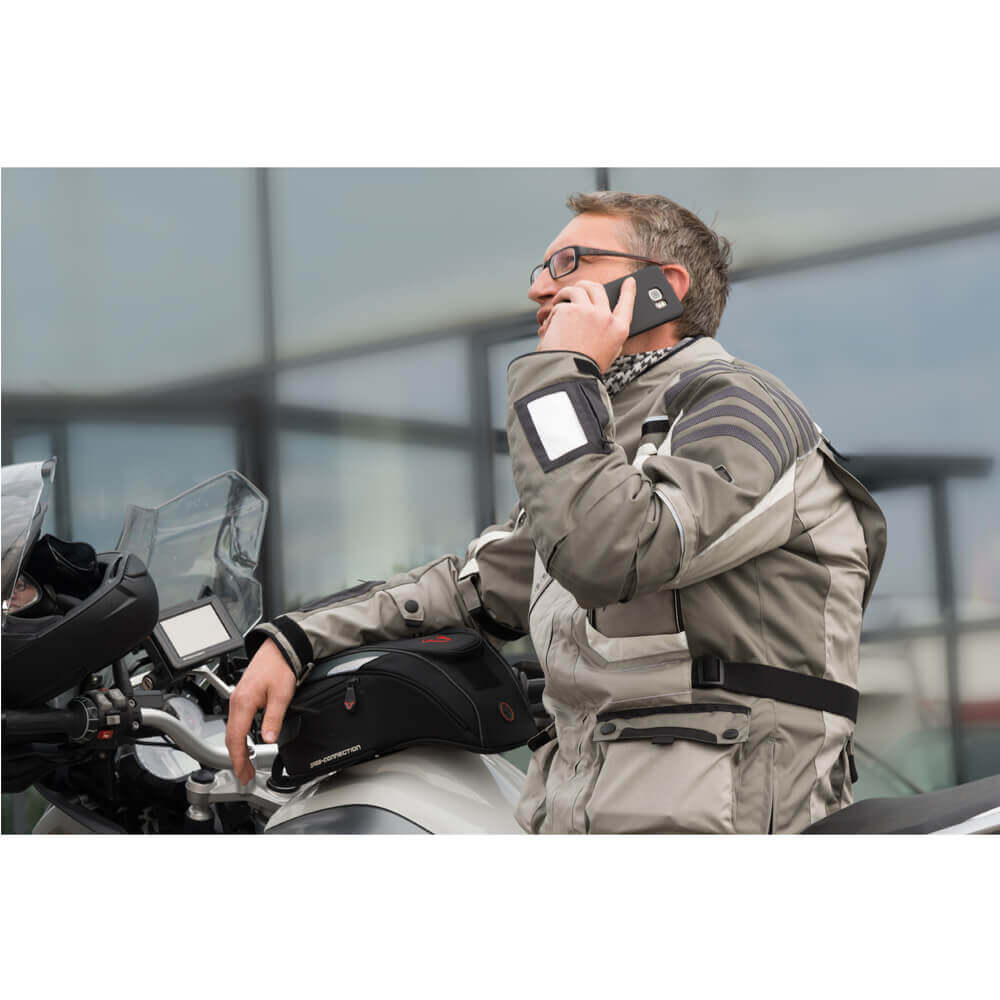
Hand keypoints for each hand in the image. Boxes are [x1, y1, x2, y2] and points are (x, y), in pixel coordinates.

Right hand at [225, 637, 295, 783]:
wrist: (279, 648)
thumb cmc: (280, 667)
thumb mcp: (282, 694)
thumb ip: (274, 718)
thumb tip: (268, 739)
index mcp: (244, 702)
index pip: (236, 738)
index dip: (238, 758)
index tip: (243, 773)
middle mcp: (236, 701)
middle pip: (231, 737)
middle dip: (237, 758)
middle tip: (245, 775)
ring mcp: (237, 698)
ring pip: (233, 730)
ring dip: (238, 748)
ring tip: (246, 763)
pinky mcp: (242, 696)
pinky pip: (236, 721)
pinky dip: (240, 736)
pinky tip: (247, 743)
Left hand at [536, 277, 636, 371]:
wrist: (568, 373)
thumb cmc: (585, 368)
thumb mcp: (609, 354)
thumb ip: (610, 335)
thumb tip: (606, 320)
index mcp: (619, 329)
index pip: (627, 303)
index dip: (629, 291)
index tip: (629, 282)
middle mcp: (605, 316)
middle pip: (598, 289)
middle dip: (587, 285)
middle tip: (580, 289)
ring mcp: (587, 311)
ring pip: (578, 289)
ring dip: (567, 292)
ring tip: (560, 299)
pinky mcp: (568, 310)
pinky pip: (561, 303)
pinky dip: (554, 311)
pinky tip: (552, 322)